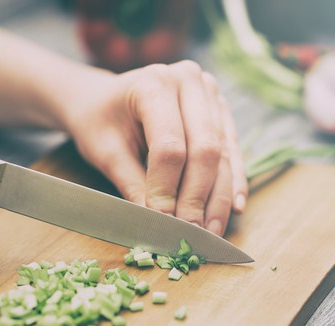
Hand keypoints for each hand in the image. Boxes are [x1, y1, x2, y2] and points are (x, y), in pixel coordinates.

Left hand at [61, 60, 247, 235]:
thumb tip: (157, 224)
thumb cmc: (99, 121)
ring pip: (223, 154)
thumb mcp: (106, 153)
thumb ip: (133, 185)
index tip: (162, 223)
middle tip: (191, 234)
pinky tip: (235, 208)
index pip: (169, 146)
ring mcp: (210, 94)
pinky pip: (233, 151)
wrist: (103, 98)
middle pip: (204, 149)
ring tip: (211, 232)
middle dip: (198, 198)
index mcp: (154, 83)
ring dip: (219, 197)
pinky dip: (233, 182)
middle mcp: (190, 82)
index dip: (167, 189)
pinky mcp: (221, 111)